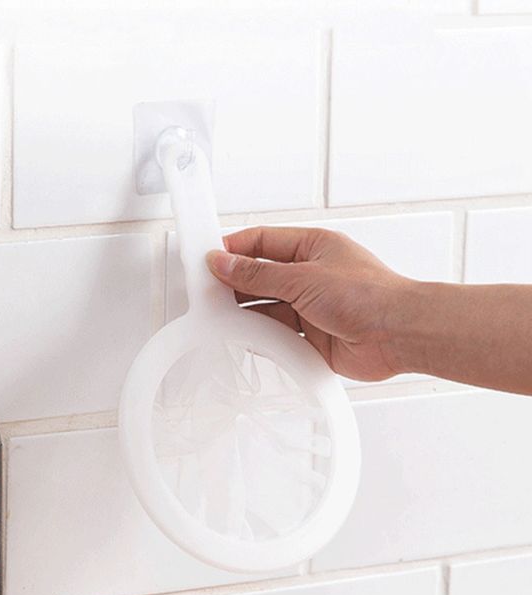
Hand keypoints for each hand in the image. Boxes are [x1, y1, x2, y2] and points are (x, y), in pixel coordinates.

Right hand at [206, 226, 414, 381]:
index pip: (262, 242)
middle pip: (261, 277)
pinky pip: (278, 336)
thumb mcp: (302, 277)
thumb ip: (258, 274)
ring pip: (267, 308)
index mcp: (312, 247)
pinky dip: (262, 339)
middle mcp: (311, 275)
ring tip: (223, 319)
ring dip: (247, 314)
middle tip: (208, 294)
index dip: (234, 249)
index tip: (208, 260)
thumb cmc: (368, 295)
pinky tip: (246, 339)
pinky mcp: (313, 337)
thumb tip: (224, 262)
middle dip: (235, 285)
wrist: (399, 335)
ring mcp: (311, 307)